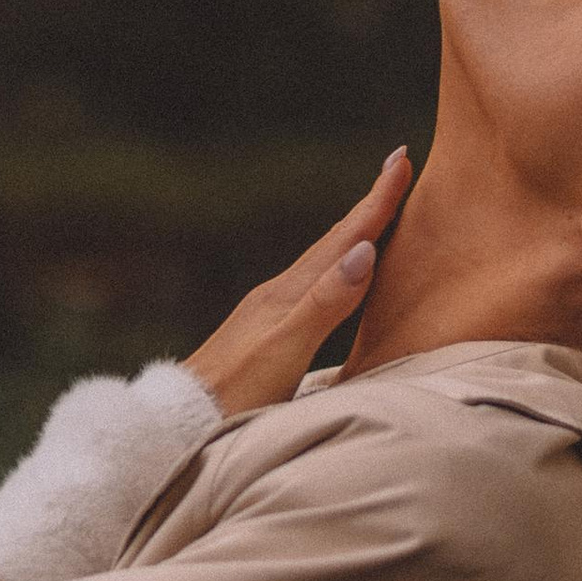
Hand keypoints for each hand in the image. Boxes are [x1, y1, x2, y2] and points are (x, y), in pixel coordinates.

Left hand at [182, 149, 412, 417]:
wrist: (180, 421)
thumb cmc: (235, 393)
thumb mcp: (285, 351)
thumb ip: (324, 305)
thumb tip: (365, 251)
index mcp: (288, 292)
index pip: (343, 238)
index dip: (376, 201)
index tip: (401, 158)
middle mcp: (279, 292)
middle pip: (333, 240)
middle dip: (369, 206)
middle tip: (396, 170)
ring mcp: (269, 311)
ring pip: (322, 261)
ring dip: (352, 235)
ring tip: (375, 216)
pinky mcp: (264, 331)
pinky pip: (312, 285)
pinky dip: (335, 268)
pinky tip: (334, 278)